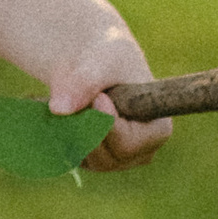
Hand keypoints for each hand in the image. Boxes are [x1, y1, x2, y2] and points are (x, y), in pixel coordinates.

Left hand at [48, 41, 170, 173]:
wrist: (92, 62)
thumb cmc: (109, 58)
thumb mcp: (101, 61)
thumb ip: (84, 82)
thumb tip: (59, 109)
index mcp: (158, 131)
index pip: (128, 144)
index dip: (107, 124)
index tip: (99, 98)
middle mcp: (140, 153)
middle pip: (103, 157)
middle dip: (85, 126)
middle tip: (84, 95)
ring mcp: (116, 161)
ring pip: (83, 158)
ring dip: (71, 128)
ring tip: (78, 97)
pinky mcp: (92, 161)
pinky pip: (67, 156)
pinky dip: (60, 133)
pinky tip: (68, 109)